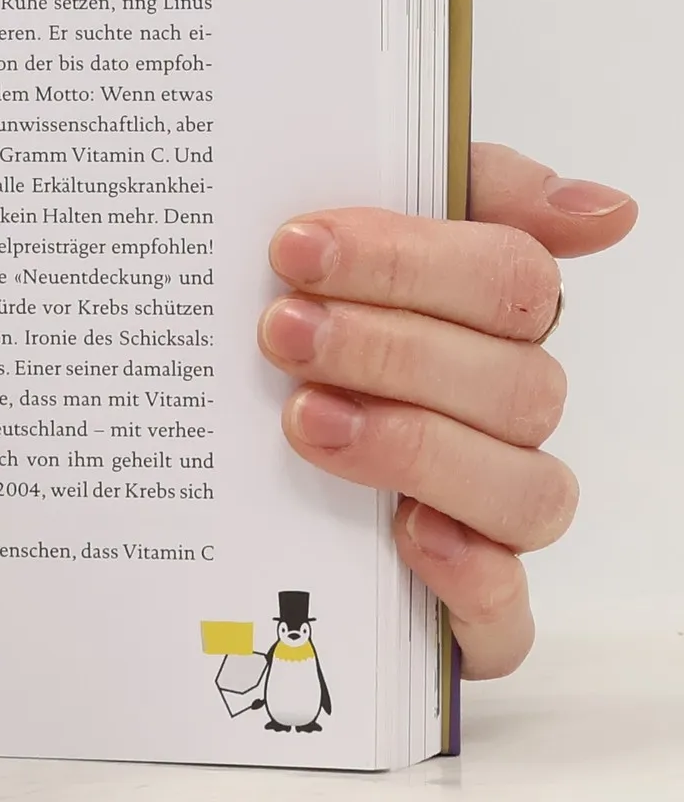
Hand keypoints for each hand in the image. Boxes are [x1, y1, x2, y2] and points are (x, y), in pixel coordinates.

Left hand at [259, 144, 635, 678]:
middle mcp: (503, 414)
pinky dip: (468, 577)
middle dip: (389, 347)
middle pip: (514, 381)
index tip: (298, 244)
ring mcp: (489, 513)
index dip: (407, 258)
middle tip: (282, 329)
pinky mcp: (462, 607)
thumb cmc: (299, 320)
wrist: (196, 448)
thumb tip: (605, 211)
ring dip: (415, 447)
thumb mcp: (352, 231)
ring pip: (525, 490)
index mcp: (488, 320)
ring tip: (301, 418)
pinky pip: (506, 614)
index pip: (509, 277)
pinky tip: (406, 535)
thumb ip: (468, 187)